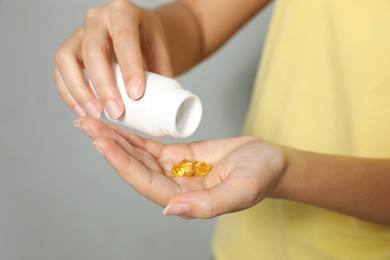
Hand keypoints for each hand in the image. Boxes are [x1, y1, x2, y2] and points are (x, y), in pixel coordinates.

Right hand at [54, 0, 172, 119]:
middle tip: (115, 112)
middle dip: (103, 85)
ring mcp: (78, 33)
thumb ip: (161, 74)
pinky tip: (83, 110)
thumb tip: (161, 107)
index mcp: (124, 13)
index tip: (136, 95)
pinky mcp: (68, 50)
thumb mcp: (161, 50)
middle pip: (93, 50)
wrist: (137, 31)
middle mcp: (97, 19)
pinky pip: (59, 71)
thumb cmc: (148, 41)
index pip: (124, 38)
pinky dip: (69, 93)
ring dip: (79, 90)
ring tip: (95, 114)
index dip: (129, 68)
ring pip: (66, 58)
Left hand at [73, 117, 286, 218]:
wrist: (270, 161)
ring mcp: (175, 171)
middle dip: (109, 147)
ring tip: (92, 122)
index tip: (101, 141)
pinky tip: (117, 126)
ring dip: (116, 139)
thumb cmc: (261, 176)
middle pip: (134, 167)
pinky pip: (151, 146)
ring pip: (139, 156)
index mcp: (185, 200)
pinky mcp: (179, 156)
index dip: (122, 163)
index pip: (145, 182)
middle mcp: (173, 188)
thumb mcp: (240, 190)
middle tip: (85, 124)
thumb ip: (207, 205)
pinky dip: (133, 136)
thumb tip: (170, 211)